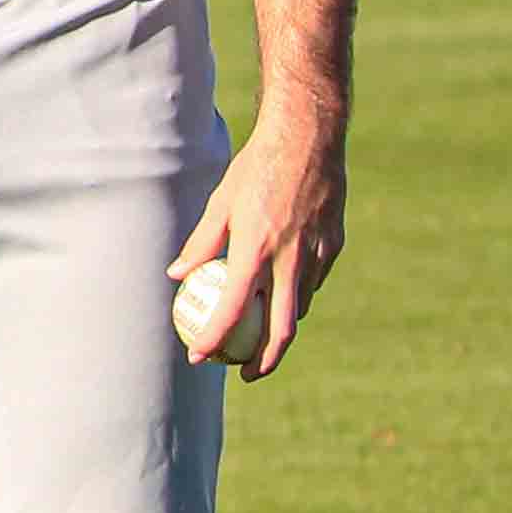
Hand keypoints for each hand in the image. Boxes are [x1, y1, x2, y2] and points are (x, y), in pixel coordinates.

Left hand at [170, 122, 344, 378]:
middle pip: (282, 329)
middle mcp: (289, 258)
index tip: (200, 357)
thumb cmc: (257, 166)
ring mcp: (317, 253)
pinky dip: (296, 296)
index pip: (232, 310)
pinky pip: (314, 282)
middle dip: (264, 361)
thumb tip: (177, 275)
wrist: (310, 138)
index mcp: (255, 248)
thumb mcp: (221, 203)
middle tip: (244, 374)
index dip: (215, 339)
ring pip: (300, 307)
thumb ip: (200, 243)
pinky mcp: (334, 245)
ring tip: (259, 339)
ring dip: (281, 328)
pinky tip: (281, 296)